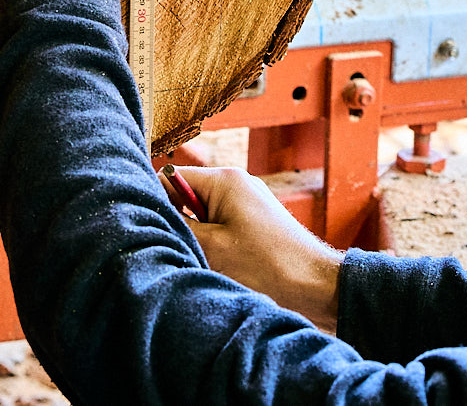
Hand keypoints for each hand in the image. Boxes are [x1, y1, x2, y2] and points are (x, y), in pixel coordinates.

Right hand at [165, 166, 343, 331]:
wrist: (318, 287)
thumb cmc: (269, 265)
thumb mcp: (213, 247)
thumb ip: (178, 226)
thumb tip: (150, 216)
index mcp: (225, 180)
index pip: (170, 178)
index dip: (156, 202)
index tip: (147, 227)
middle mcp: (236, 185)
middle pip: (185, 199)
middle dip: (178, 225)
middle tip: (179, 250)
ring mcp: (246, 205)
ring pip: (201, 218)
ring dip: (197, 240)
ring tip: (204, 263)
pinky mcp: (253, 226)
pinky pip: (219, 230)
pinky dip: (213, 248)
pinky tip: (219, 268)